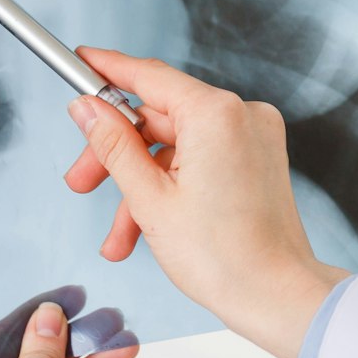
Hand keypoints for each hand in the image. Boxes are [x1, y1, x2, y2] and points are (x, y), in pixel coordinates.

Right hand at [63, 48, 349, 357]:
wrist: (276, 297)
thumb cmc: (223, 257)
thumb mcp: (149, 198)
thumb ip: (113, 145)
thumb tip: (87, 108)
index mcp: (216, 113)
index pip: (148, 76)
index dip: (107, 69)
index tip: (80, 60)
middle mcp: (242, 114)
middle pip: (158, 118)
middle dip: (116, 155)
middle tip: (81, 182)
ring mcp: (254, 137)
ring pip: (176, 147)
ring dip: (141, 186)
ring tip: (118, 237)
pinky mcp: (258, 159)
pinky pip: (202, 160)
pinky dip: (173, 188)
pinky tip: (146, 231)